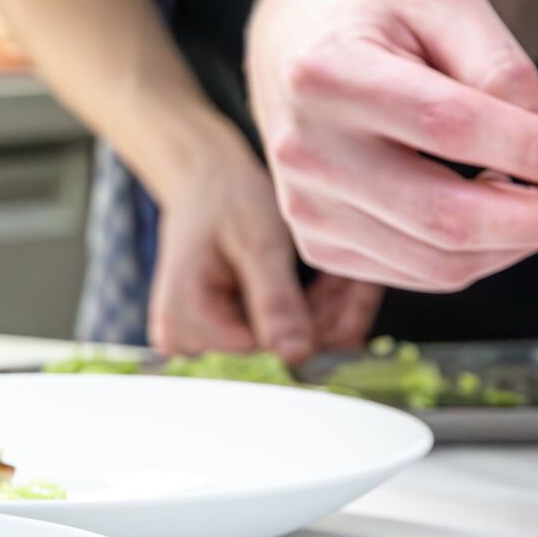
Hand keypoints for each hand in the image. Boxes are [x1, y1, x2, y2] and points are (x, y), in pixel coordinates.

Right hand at [149, 125, 381, 360]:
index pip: (266, 345)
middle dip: (318, 311)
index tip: (348, 279)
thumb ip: (275, 300)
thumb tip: (297, 357)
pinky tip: (320, 281)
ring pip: (274, 340)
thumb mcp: (258, 242)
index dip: (314, 316)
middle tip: (355, 272)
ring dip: (315, 309)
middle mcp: (182, 336)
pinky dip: (299, 308)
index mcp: (185, 317)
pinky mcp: (208, 330)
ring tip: (341, 271)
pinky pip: (265, 331)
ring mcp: (193, 335)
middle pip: (270, 344)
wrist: (204, 180)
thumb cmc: (228, 199)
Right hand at [250, 0, 537, 292]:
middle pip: (441, 214)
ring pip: (435, 261)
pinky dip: (473, 257)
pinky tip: (492, 216)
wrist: (293, 52)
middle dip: (533, 218)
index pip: (447, 126)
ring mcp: (307, 208)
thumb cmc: (374, 20)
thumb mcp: (439, 3)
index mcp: (329, 76)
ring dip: (511, 244)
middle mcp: (307, 152)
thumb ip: (498, 67)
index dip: (529, 151)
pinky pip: (416, 274)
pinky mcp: (317, 244)